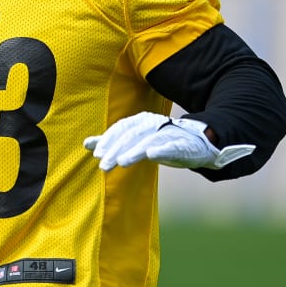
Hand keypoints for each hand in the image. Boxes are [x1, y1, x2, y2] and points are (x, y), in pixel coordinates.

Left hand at [83, 111, 254, 171]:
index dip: (109, 140)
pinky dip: (162, 149)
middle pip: (132, 135)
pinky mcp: (184, 145)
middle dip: (116, 149)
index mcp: (141, 122)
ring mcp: (169, 134)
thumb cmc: (161, 141)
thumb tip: (87, 144)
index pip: (121, 129)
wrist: (198, 142)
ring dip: (134, 150)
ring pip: (149, 140)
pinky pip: (172, 146)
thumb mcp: (135, 141)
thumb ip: (112, 141)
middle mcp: (153, 124)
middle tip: (103, 165)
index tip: (97, 154)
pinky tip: (152, 154)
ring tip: (121, 161)